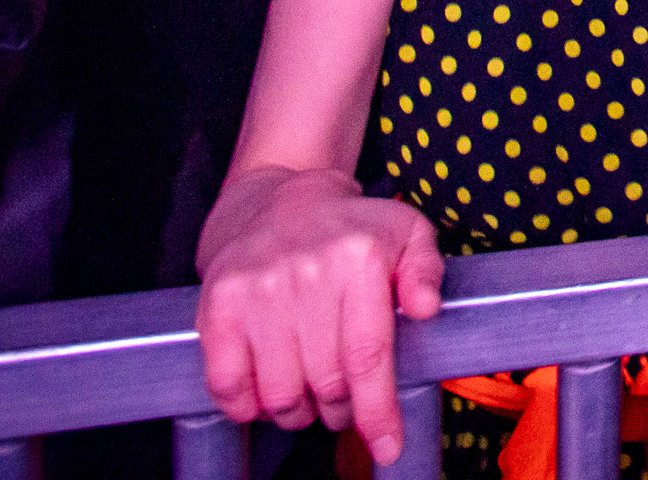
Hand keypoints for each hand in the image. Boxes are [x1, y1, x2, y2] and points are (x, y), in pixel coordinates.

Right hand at [195, 170, 443, 463]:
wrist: (282, 202)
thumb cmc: (354, 229)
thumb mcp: (408, 233)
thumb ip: (426, 271)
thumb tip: (428, 308)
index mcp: (361, 258)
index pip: (368, 354)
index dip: (376, 410)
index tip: (387, 446)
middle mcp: (308, 273)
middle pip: (326, 383)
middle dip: (341, 408)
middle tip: (343, 399)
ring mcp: (258, 289)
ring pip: (279, 393)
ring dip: (298, 411)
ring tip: (309, 392)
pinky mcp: (218, 304)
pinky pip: (227, 383)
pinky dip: (246, 406)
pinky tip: (265, 393)